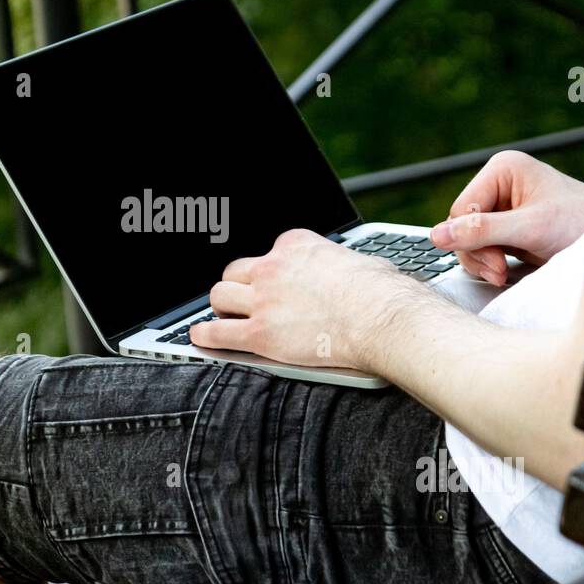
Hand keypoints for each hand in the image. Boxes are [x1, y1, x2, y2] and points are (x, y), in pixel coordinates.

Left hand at [188, 228, 403, 370]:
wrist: (382, 318)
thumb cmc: (382, 293)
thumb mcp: (357, 260)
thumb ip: (339, 265)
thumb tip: (352, 273)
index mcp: (295, 245)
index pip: (267, 254)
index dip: (268, 273)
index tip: (271, 284)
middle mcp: (272, 267)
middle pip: (234, 272)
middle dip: (237, 287)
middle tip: (243, 302)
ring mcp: (263, 300)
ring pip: (219, 297)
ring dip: (221, 308)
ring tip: (224, 318)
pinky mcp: (260, 333)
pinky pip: (218, 333)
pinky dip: (206, 336)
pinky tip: (201, 338)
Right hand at [430, 151, 583, 285]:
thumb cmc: (581, 224)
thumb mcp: (530, 228)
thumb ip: (482, 231)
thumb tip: (436, 236)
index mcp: (502, 170)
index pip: (461, 209)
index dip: (470, 238)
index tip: (496, 262)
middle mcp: (498, 185)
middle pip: (461, 225)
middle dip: (478, 252)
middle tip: (500, 271)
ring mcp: (501, 207)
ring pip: (467, 239)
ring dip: (482, 261)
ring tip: (504, 274)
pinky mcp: (506, 228)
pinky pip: (480, 247)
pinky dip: (488, 263)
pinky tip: (505, 270)